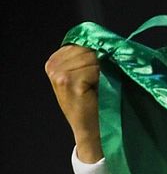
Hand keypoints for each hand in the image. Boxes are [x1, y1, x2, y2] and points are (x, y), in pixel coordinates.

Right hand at [45, 45, 102, 162]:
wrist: (92, 131)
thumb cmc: (93, 105)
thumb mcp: (85, 77)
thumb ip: (87, 59)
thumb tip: (106, 41)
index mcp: (54, 61)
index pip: (81, 43)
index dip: (98, 53)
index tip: (104, 69)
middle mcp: (53, 65)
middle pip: (87, 49)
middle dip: (102, 61)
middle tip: (104, 81)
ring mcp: (59, 74)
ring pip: (93, 57)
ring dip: (104, 70)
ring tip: (102, 86)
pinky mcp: (69, 82)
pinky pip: (95, 68)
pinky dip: (103, 77)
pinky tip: (101, 90)